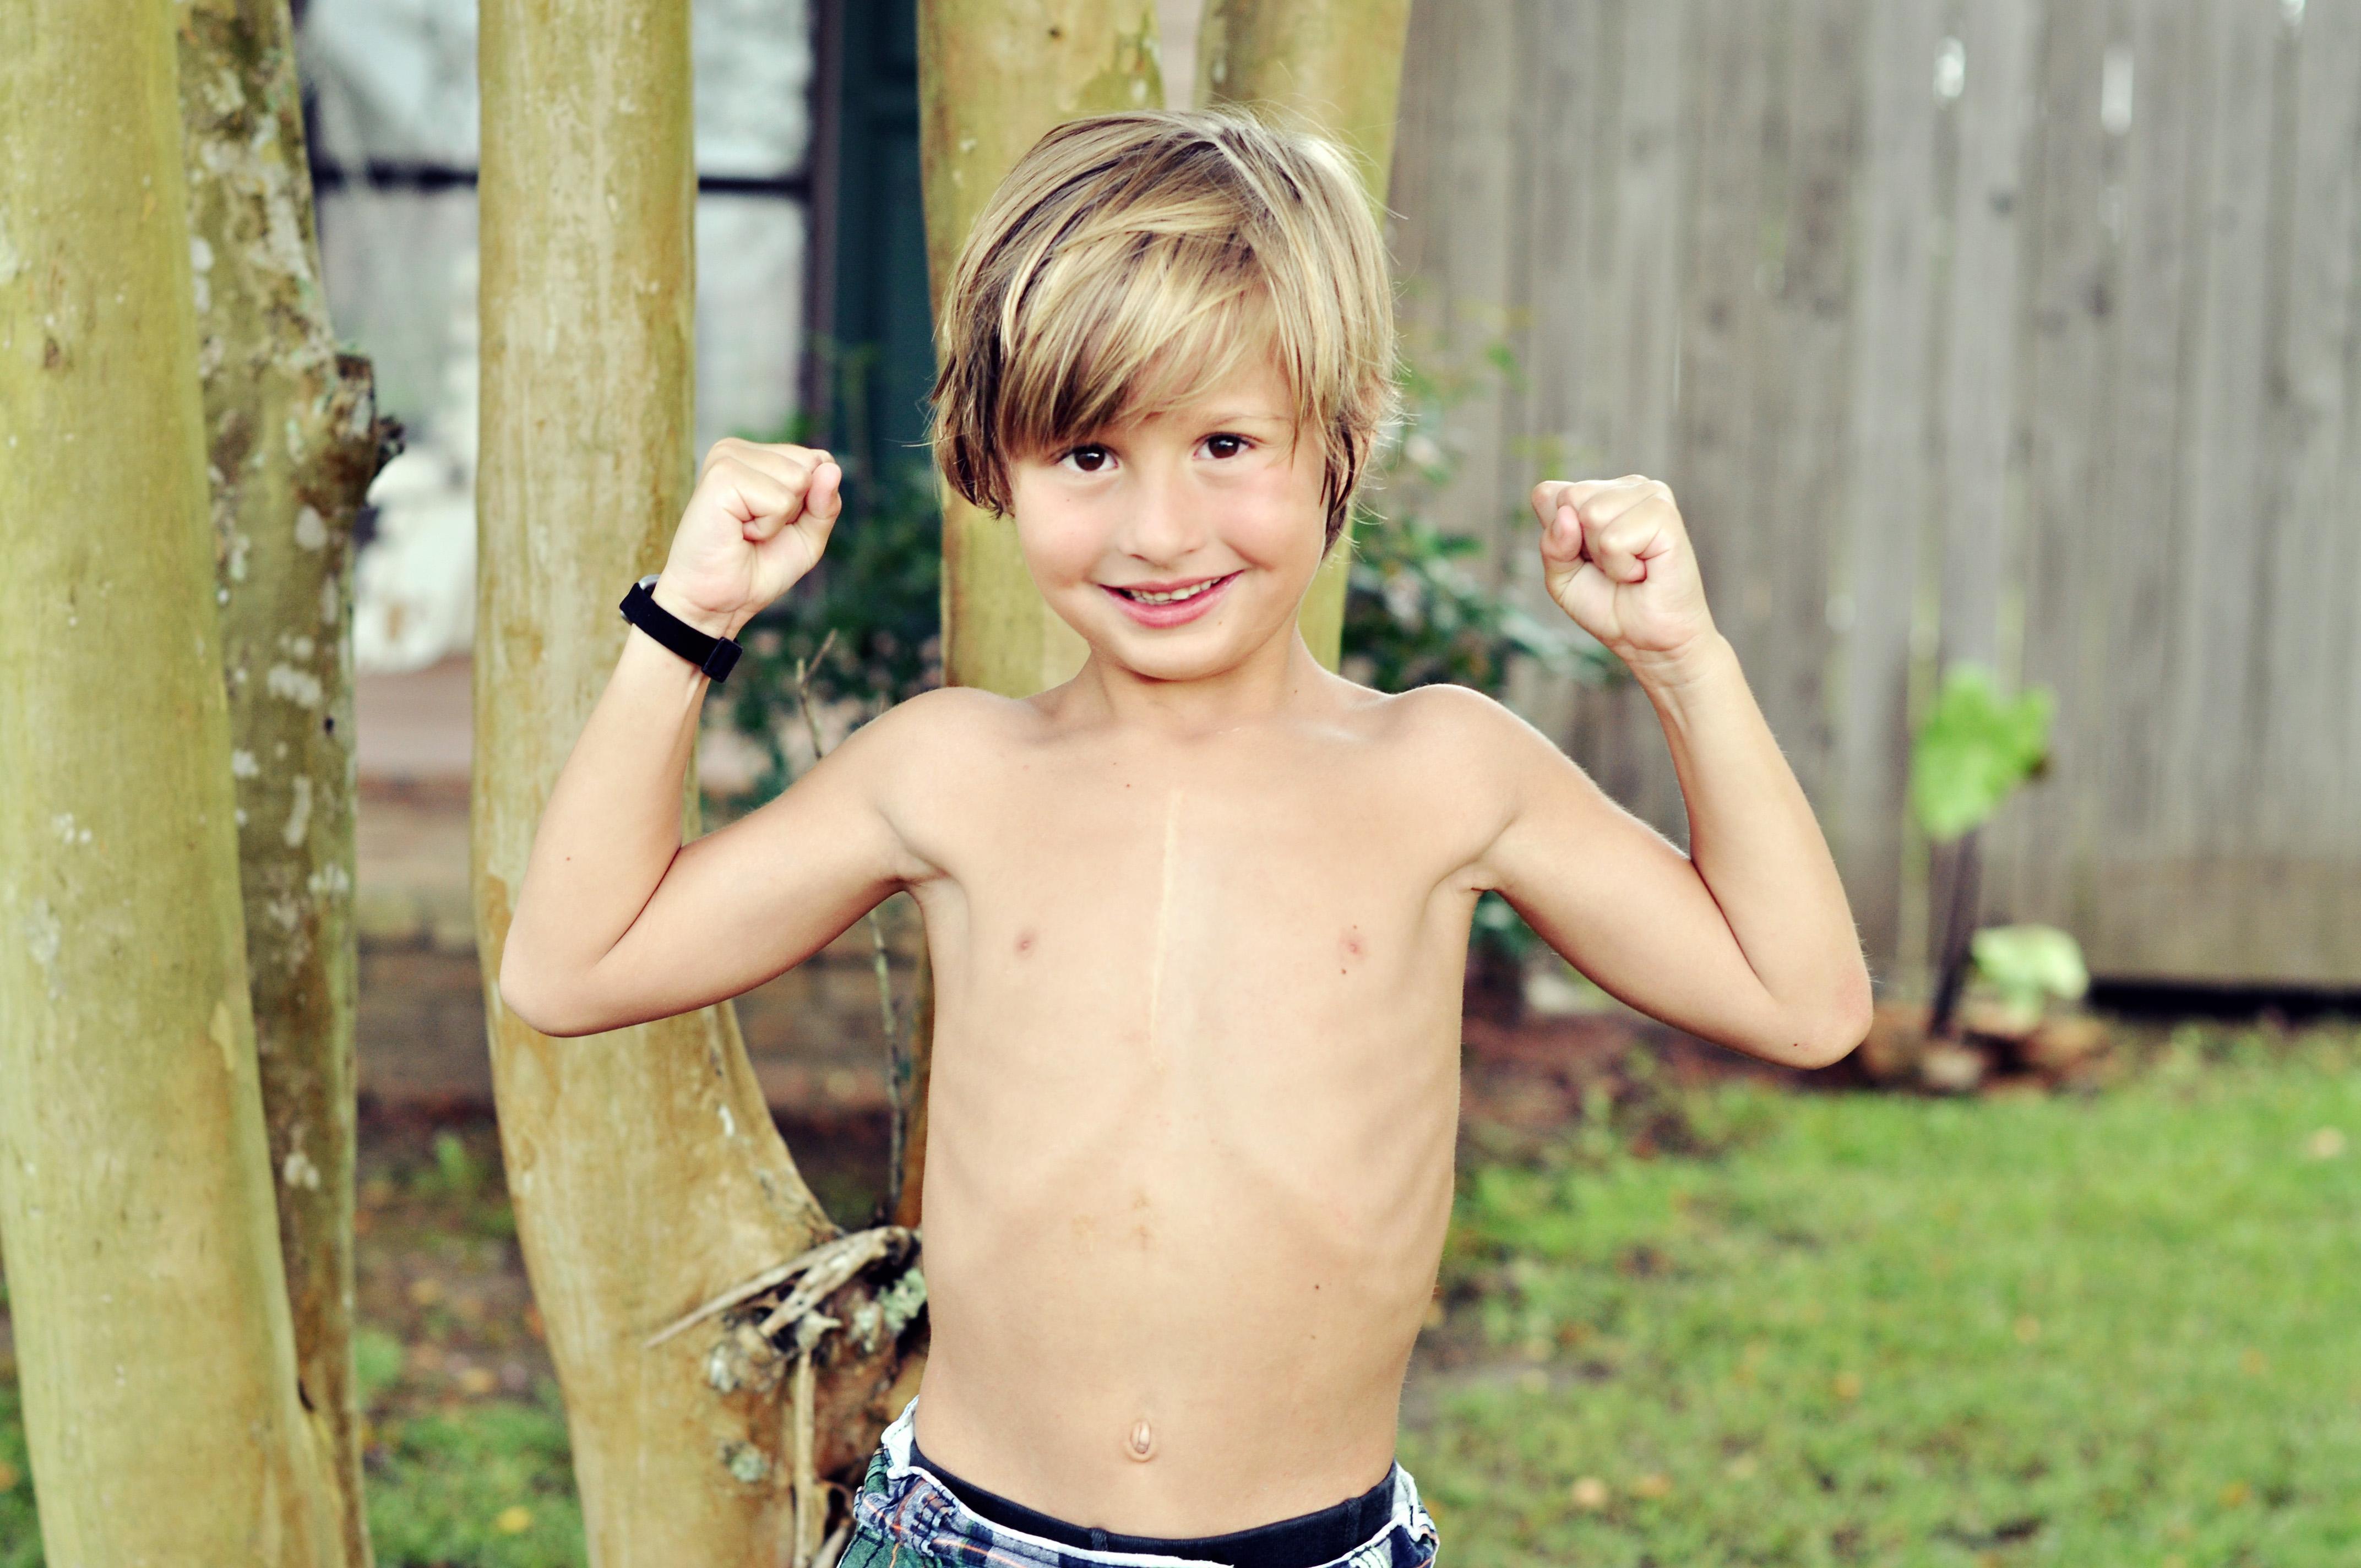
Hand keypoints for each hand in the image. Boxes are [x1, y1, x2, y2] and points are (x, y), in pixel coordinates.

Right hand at [652, 439, 843, 636]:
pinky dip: (768, 526)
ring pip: (799, 479)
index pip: (819, 460)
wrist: (716, 603)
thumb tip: (831, 467)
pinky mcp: (721, 475)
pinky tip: (738, 532)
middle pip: (811, 466)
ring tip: (745, 531)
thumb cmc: (756, 569)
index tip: (773, 524)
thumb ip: (826, 503)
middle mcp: (738, 449)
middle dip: (796, 509)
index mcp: (757, 457)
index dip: (811, 503)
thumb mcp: (807, 537)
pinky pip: (780, 499)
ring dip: (779, 519)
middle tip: (755, 531)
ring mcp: (727, 458)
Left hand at [1531, 475, 1716, 674]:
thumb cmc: (1609, 605)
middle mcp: (1628, 485)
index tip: (1587, 560)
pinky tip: (1643, 572)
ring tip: (1630, 569)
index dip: (1557, 538)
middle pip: (1568, 499)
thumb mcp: (1562, 577)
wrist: (1649, 641)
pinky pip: (1614, 539)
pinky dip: (1621, 566)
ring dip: (1603, 557)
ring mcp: (1650, 495)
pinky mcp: (1665, 515)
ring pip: (1591, 514)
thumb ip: (1552, 544)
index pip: (1548, 494)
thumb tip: (1567, 515)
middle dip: (1581, 546)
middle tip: (1613, 566)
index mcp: (1602, 491)